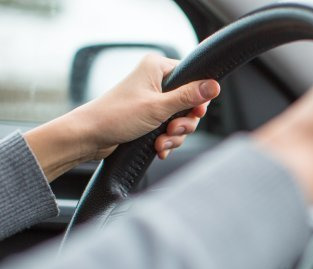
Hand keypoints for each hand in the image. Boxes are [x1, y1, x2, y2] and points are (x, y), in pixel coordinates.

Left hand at [25, 54, 219, 180]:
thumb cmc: (116, 116)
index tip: (195, 112)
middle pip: (190, 103)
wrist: (90, 137)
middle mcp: (156, 81)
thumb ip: (188, 97)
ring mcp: (153, 101)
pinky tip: (158, 148)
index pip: (193, 77)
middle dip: (184, 123)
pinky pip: (170, 129)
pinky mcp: (149, 118)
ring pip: (181, 119)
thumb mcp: (158, 107)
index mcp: (157, 68)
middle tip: (172, 129)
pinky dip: (167, 141)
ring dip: (174, 135)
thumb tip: (214, 86)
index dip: (198, 98)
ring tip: (161, 142)